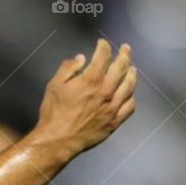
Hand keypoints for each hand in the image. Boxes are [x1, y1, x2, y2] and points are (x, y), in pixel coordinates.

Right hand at [33, 39, 136, 155]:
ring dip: (131, 74)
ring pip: (129, 86)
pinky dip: (131, 97)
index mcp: (91, 80)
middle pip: (122, 67)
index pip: (103, 55)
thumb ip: (68, 68)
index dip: (103, 46)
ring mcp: (112, 107)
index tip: (102, 43)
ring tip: (132, 69)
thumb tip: (80, 58)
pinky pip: (129, 107)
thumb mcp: (54, 85)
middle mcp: (105, 92)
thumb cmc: (53, 114)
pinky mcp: (113, 122)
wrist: (57, 141)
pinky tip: (129, 94)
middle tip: (125, 48)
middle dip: (124, 54)